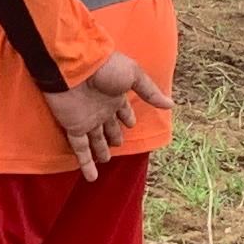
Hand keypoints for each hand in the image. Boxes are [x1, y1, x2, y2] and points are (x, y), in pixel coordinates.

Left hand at [42, 46, 171, 181]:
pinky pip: (80, 149)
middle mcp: (101, 110)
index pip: (122, 111)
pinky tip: (91, 177)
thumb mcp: (134, 76)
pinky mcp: (73, 127)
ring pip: (94, 140)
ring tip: (105, 161)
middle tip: (117, 145)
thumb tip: (171, 104)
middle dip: (113, 136)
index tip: (131, 124)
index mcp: (115, 97)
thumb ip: (150, 92)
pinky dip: (86, 163)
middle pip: (108, 127)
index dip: (127, 117)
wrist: (76, 66)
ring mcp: (86, 120)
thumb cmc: (106, 67)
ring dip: (100, 151)